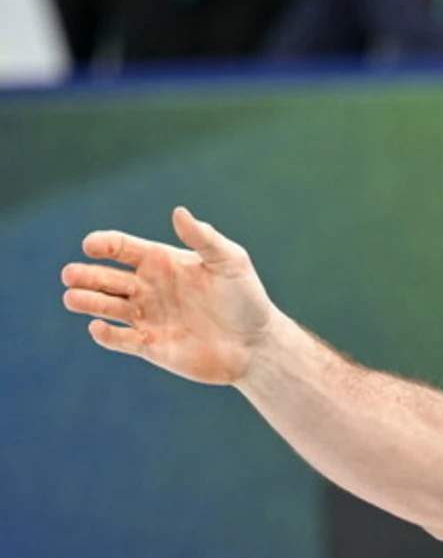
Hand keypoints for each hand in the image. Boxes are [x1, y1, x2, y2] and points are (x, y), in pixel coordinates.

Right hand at [62, 208, 278, 385]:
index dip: (104, 244)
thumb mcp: (230, 262)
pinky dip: (107, 335)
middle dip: (86, 275)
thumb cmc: (246, 298)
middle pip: (106, 277)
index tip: (90, 246)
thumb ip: (204, 238)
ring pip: (107, 306)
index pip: (122, 248)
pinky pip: (121, 340)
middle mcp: (149, 288)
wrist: (257, 344)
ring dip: (87, 302)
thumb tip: (179, 212)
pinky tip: (98, 328)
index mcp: (162, 262)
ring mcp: (148, 317)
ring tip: (72, 298)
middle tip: (70, 275)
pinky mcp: (151, 346)